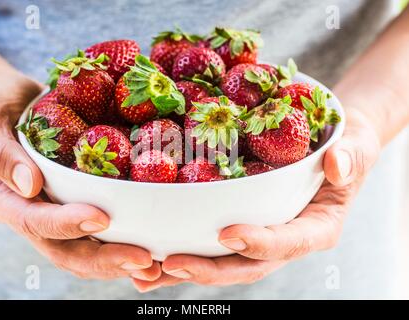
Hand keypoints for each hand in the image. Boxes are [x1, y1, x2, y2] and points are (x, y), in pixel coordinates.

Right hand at [0, 72, 160, 280]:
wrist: (13, 104)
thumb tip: (30, 185)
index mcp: (5, 200)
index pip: (35, 222)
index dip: (67, 225)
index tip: (101, 219)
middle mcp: (32, 215)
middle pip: (66, 251)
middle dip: (104, 259)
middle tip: (142, 260)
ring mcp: (56, 214)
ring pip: (85, 251)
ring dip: (117, 261)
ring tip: (152, 264)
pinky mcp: (75, 206)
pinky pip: (98, 233)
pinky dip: (122, 243)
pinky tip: (150, 246)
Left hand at [133, 109, 380, 291]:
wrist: (327, 147)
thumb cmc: (343, 147)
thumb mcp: (357, 146)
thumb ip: (351, 157)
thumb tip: (337, 165)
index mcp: (315, 228)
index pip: (288, 243)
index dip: (260, 243)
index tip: (228, 235)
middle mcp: (283, 241)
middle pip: (246, 265)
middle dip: (209, 269)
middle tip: (171, 264)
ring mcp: (259, 238)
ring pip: (221, 262)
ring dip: (184, 270)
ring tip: (145, 271)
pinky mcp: (240, 228)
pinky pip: (209, 245)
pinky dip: (181, 250)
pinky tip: (148, 254)